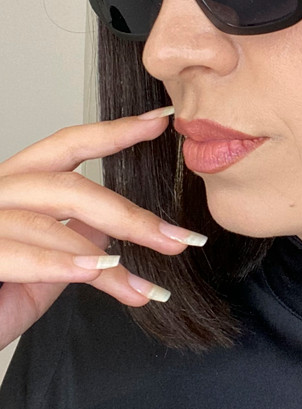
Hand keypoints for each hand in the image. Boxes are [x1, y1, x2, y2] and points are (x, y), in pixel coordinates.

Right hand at [0, 110, 203, 348]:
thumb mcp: (45, 268)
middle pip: (69, 186)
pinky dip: (63, 264)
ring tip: (145, 285)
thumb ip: (75, 240)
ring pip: (51, 222)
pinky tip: (99, 274)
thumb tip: (112, 230)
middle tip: (177, 240)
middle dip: (129, 216)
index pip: (67, 145)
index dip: (114, 132)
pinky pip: (21, 251)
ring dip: (106, 261)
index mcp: (17, 185)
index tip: (159, 123)